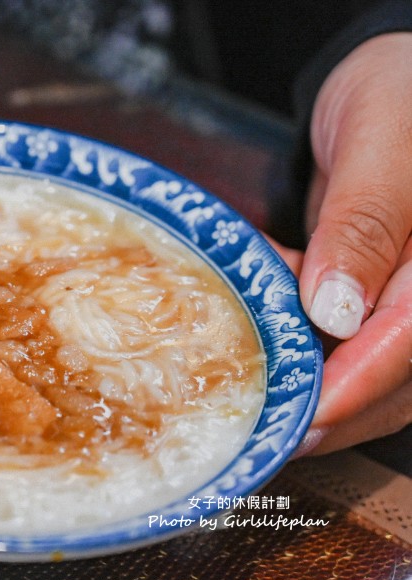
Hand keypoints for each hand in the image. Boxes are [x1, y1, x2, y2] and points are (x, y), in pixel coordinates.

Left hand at [292, 32, 411, 454]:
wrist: (397, 82)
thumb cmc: (401, 93)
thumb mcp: (382, 141)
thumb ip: (363, 223)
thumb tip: (334, 311)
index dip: (355, 387)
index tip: (301, 420)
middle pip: (396, 379)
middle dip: (327, 410)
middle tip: (257, 429)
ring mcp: (410, 302)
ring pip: (373, 374)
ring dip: (312, 386)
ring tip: (250, 387)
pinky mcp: (384, 302)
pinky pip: (352, 346)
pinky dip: (305, 351)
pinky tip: (263, 335)